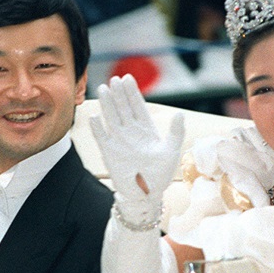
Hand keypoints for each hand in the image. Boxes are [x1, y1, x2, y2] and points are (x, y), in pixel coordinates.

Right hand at [90, 75, 183, 209]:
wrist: (148, 194)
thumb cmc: (161, 174)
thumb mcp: (172, 151)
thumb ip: (176, 132)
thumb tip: (179, 114)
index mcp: (146, 129)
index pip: (137, 106)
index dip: (132, 92)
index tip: (128, 78)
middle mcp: (131, 132)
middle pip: (123, 108)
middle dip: (119, 93)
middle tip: (114, 79)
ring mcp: (119, 141)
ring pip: (112, 118)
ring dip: (107, 104)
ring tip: (103, 89)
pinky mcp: (110, 153)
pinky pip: (102, 138)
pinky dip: (98, 128)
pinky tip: (94, 117)